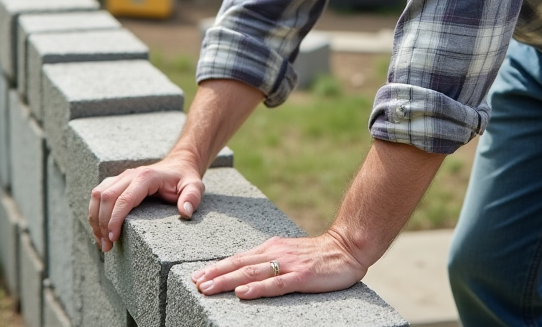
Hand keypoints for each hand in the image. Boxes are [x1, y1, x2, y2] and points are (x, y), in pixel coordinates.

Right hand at [88, 155, 204, 251]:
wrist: (178, 165)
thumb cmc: (185, 178)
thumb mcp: (194, 186)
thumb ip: (192, 198)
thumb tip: (185, 213)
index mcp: (145, 177)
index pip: (123, 199)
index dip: (114, 219)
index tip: (112, 238)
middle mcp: (129, 175)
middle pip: (105, 197)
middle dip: (101, 223)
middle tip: (106, 247)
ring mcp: (121, 177)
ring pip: (97, 194)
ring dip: (94, 218)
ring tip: (100, 241)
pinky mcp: (117, 182)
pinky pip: (98, 194)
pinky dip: (94, 212)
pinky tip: (99, 230)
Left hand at [190, 231, 366, 298]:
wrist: (347, 247)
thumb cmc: (318, 255)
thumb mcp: (288, 253)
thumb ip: (269, 261)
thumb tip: (245, 273)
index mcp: (270, 248)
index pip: (238, 258)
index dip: (216, 267)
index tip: (196, 275)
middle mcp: (274, 253)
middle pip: (238, 265)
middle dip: (214, 274)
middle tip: (194, 283)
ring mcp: (287, 264)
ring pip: (250, 273)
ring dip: (226, 281)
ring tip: (207, 288)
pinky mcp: (301, 277)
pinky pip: (275, 284)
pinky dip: (256, 289)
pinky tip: (242, 294)